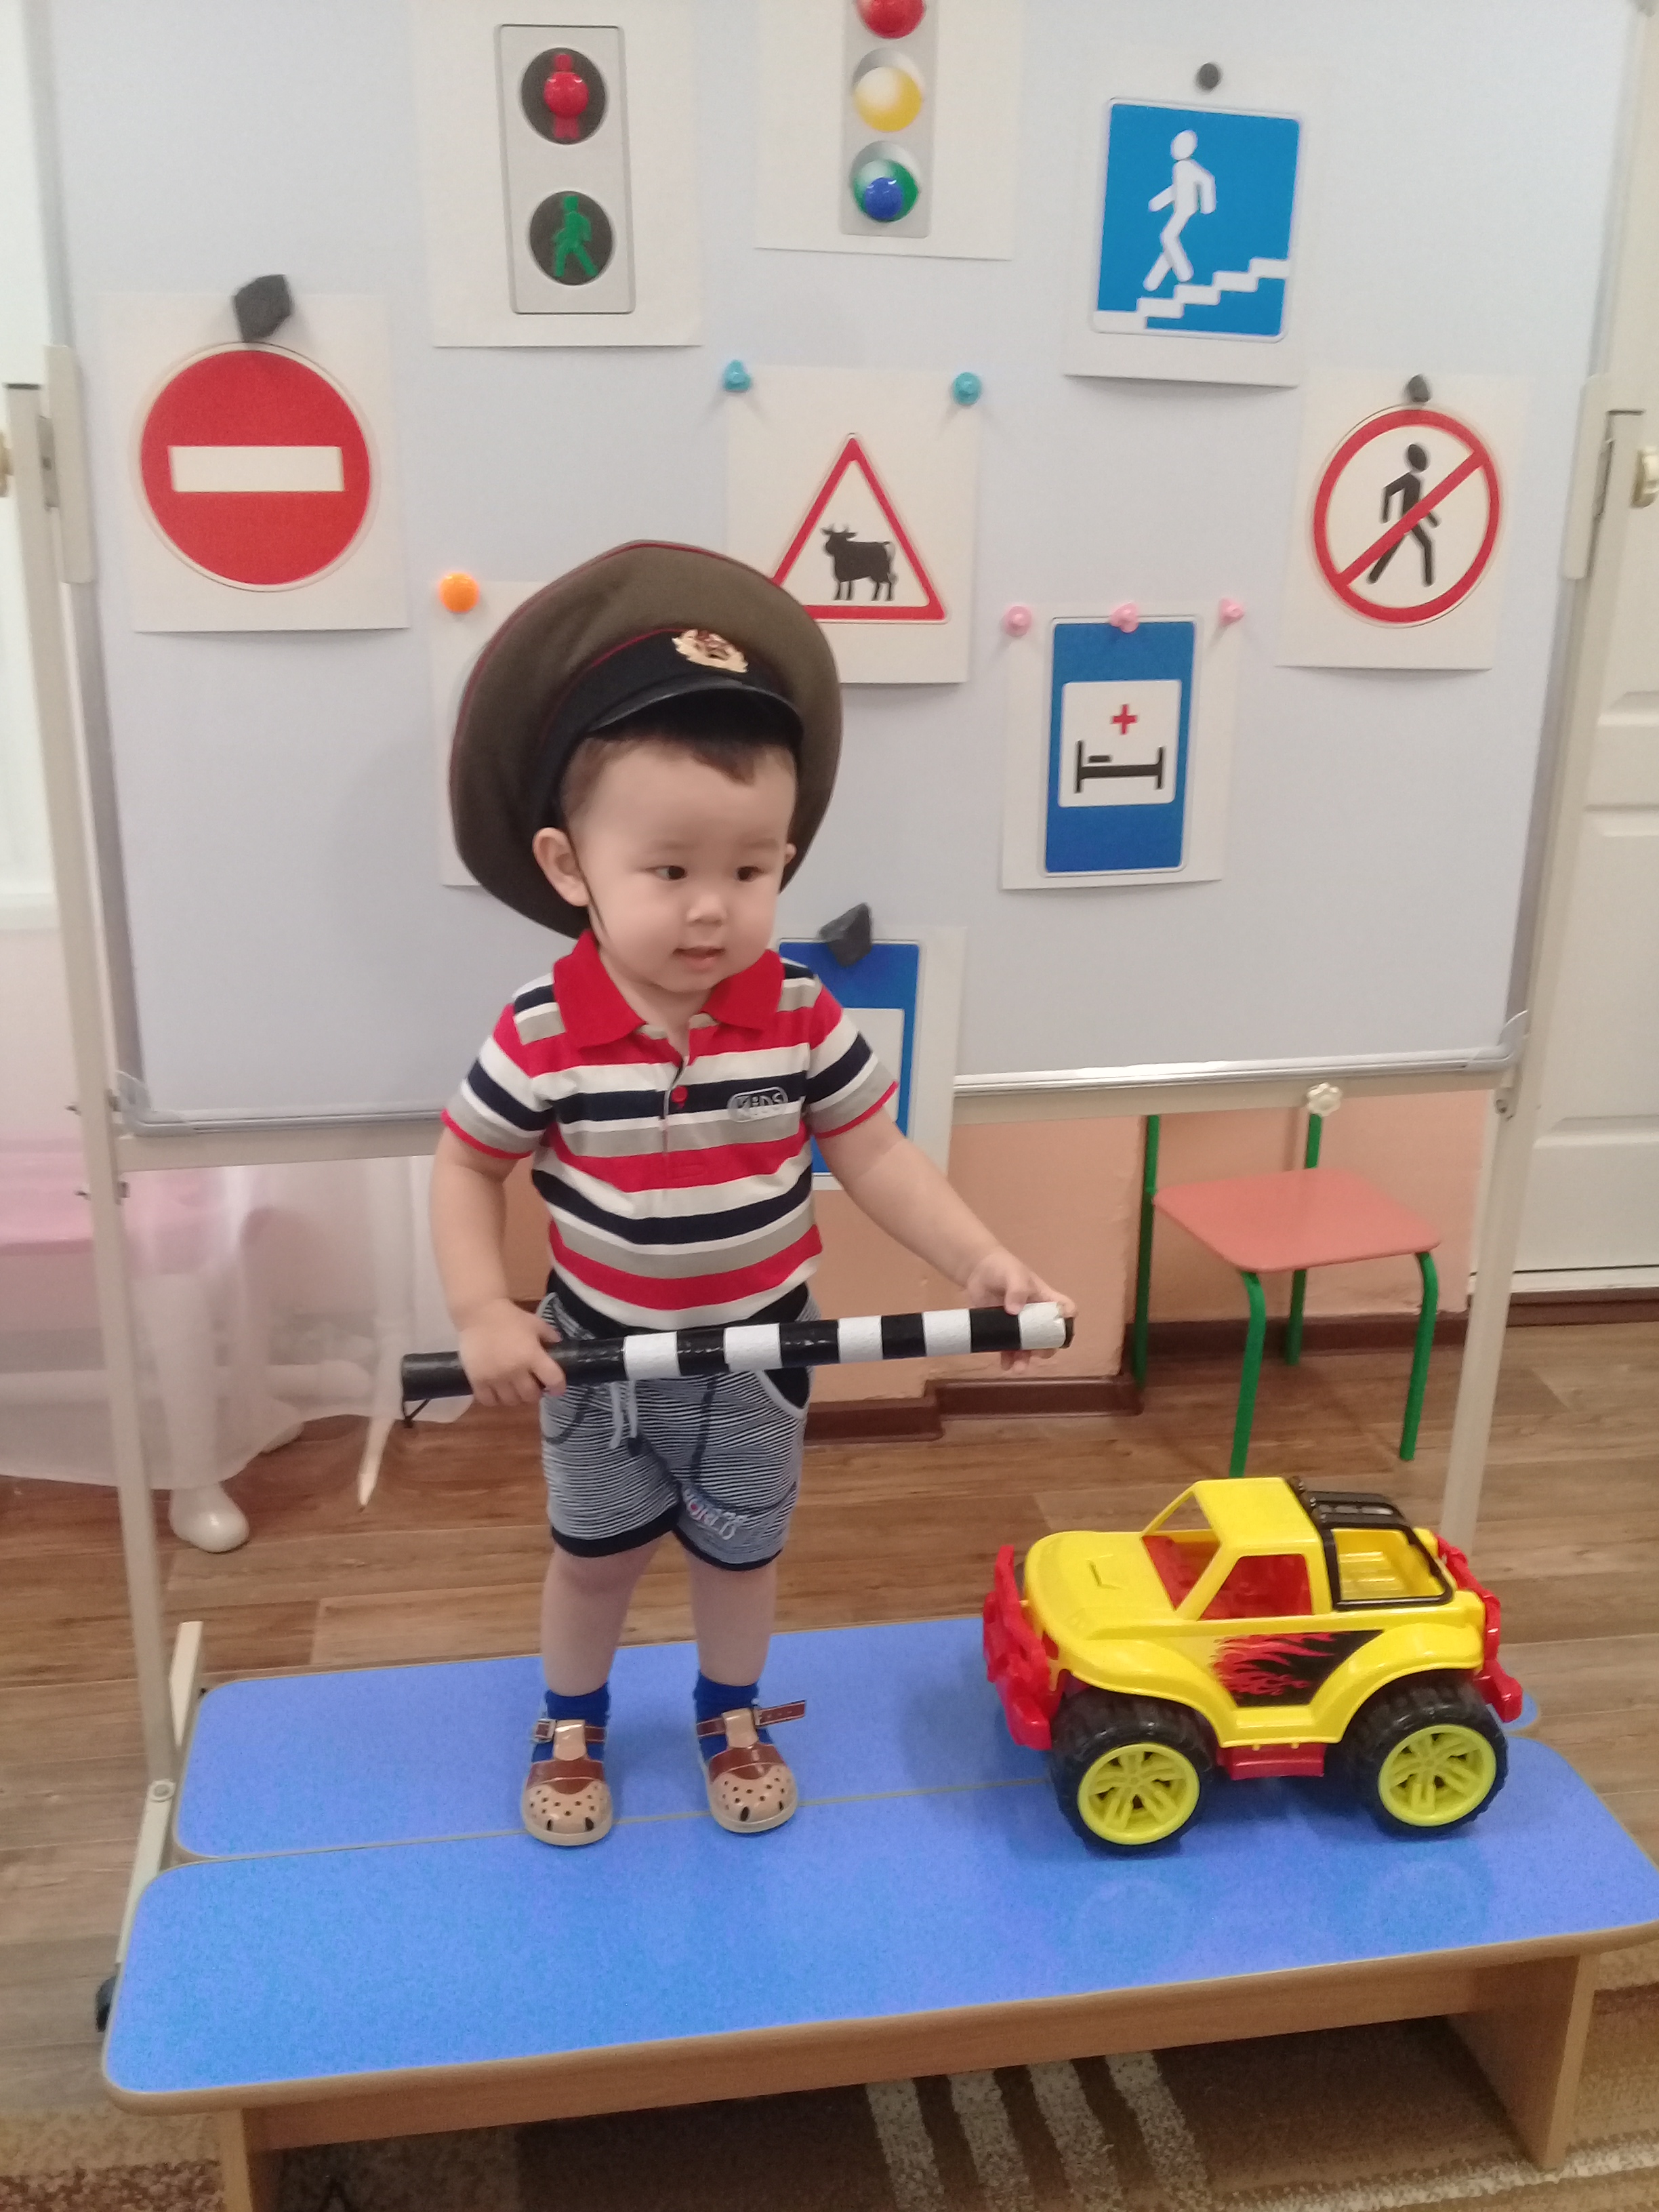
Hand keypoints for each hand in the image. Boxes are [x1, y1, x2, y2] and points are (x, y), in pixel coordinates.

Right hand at [457, 1299, 564, 1406]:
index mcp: (532, 1355)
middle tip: (532, 1386)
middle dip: (535, 1393)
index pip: (553, 1380)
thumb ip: (548, 1335)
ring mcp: (495, 1377)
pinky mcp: (477, 1380)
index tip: (557, 1388)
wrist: (477, 1313)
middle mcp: (515, 1370)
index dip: (558, 1387)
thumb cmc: (508, 1316)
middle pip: (531, 1397)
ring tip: (514, 1388)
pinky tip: (496, 1391)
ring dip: (515, 1397)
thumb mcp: (534, 1323)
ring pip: (511, 1401)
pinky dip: (494, 1399)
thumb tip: (558, 1344)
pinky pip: (488, 1401)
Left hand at [961, 1248, 1075, 1372]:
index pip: (1065, 1308)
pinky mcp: (1002, 1330)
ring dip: (1026, 1359)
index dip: (1068, 1319)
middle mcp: (1035, 1315)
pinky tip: (1005, 1365)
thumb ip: (1017, 1289)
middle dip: (1046, 1348)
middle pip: (1049, 1336)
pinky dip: (1008, 1359)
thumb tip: (1014, 1310)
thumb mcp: (1012, 1274)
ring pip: (1029, 1347)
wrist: (977, 1271)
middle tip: (1037, 1353)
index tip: (1062, 1328)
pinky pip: (1008, 1349)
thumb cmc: (1002, 1267)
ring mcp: (1019, 1325)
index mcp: (1045, 1299)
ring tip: (1018, 1368)